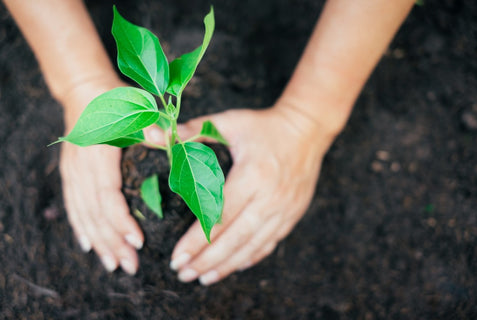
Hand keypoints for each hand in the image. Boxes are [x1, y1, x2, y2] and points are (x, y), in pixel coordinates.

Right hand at [59, 78, 143, 274]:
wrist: (84, 92)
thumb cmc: (116, 100)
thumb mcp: (136, 108)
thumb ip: (150, 127)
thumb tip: (168, 140)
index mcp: (99, 155)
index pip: (107, 195)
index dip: (121, 220)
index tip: (138, 241)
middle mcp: (82, 168)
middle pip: (94, 213)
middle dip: (112, 242)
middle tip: (129, 266)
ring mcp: (73, 173)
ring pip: (83, 214)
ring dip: (98, 241)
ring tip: (113, 265)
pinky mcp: (71, 175)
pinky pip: (73, 206)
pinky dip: (81, 228)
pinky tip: (89, 246)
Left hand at [145, 104, 333, 284]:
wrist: (307, 130)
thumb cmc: (263, 126)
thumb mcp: (228, 123)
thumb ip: (191, 131)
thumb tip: (153, 137)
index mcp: (253, 175)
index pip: (219, 215)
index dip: (196, 240)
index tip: (176, 257)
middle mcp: (271, 197)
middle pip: (235, 238)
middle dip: (207, 260)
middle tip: (183, 274)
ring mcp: (285, 209)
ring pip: (253, 246)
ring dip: (227, 265)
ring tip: (202, 278)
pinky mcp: (293, 215)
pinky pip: (270, 243)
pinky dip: (249, 258)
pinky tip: (232, 267)